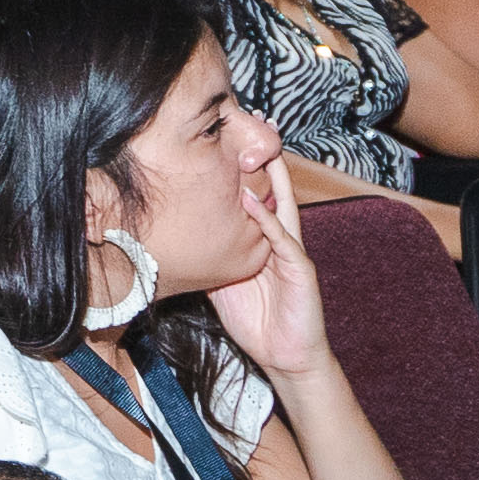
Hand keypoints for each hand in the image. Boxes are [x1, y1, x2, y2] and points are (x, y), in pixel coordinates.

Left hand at [204, 145, 331, 374]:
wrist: (285, 356)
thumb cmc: (255, 320)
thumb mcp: (223, 281)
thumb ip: (211, 256)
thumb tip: (178, 239)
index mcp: (264, 239)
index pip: (256, 195)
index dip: (247, 169)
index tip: (231, 137)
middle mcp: (280, 238)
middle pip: (275, 189)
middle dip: (266, 157)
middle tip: (257, 123)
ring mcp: (292, 251)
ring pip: (283, 204)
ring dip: (272, 177)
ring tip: (260, 148)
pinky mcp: (300, 269)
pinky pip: (283, 239)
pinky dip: (268, 219)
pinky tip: (254, 201)